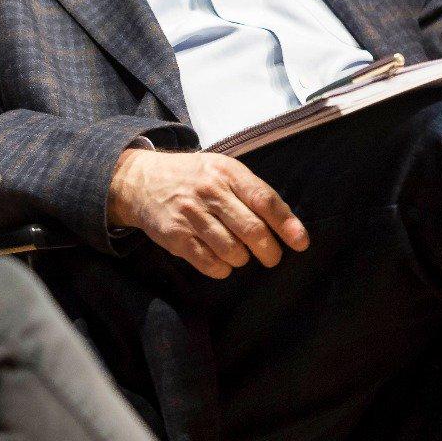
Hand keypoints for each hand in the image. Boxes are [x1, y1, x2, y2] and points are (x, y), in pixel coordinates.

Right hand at [108, 149, 310, 278]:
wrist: (140, 180)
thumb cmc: (193, 178)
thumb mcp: (222, 171)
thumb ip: (252, 192)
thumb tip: (288, 226)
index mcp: (227, 172)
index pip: (265, 200)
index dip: (287, 224)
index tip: (301, 243)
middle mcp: (209, 191)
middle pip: (252, 230)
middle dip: (269, 251)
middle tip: (271, 257)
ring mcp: (190, 214)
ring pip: (233, 251)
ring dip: (243, 259)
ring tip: (239, 254)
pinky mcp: (174, 236)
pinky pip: (209, 263)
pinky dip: (222, 269)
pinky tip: (221, 261)